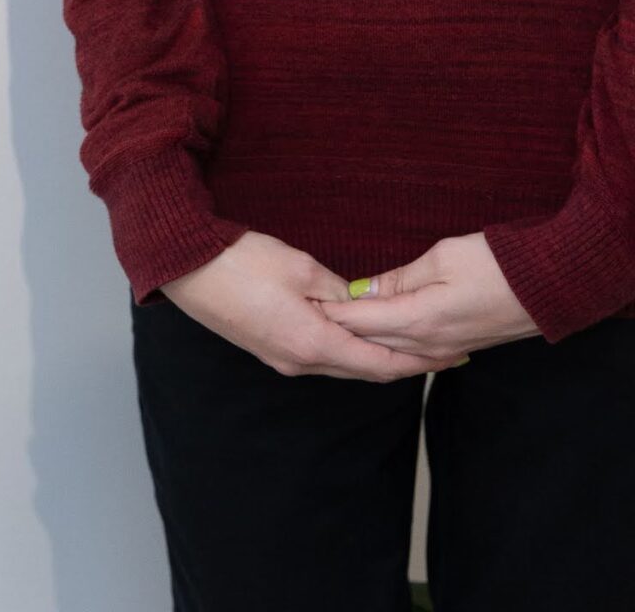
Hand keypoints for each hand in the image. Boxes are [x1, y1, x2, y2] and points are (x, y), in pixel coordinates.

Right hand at [161, 230, 431, 381]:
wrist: (187, 271)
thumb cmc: (242, 263)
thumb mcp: (300, 267)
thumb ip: (337, 290)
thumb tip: (360, 303)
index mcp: (312, 344)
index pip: (378, 364)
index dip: (416, 362)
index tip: (446, 356)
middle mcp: (299, 362)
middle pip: (363, 372)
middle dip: (404, 363)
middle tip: (439, 352)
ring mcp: (282, 360)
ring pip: (342, 366)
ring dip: (375, 358)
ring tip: (409, 346)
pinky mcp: (270, 349)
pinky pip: (321, 358)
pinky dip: (349, 352)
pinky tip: (360, 338)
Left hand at [307, 232, 540, 368]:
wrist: (551, 286)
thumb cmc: (499, 264)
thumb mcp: (443, 257)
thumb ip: (400, 278)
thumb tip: (365, 293)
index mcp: (420, 321)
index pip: (361, 323)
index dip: (331, 313)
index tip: (304, 305)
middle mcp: (429, 345)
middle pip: (371, 344)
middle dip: (340, 331)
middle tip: (308, 317)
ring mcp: (445, 351)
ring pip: (391, 352)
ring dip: (363, 340)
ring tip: (335, 325)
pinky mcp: (458, 347)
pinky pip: (412, 352)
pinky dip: (388, 344)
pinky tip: (377, 335)